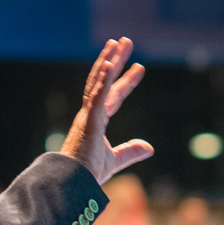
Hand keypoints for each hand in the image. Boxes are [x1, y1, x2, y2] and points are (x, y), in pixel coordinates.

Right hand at [59, 38, 152, 185]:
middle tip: (126, 41)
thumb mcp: (115, 160)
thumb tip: (150, 147)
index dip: (127, 81)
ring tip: (119, 42)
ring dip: (110, 60)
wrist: (73, 183)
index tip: (140, 67)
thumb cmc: (88, 174)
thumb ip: (130, 151)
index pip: (114, 96)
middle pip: (104, 80)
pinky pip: (96, 94)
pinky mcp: (88, 119)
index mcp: (96, 122)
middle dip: (116, 60)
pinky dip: (103, 79)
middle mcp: (90, 113)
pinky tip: (110, 63)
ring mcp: (88, 115)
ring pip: (98, 81)